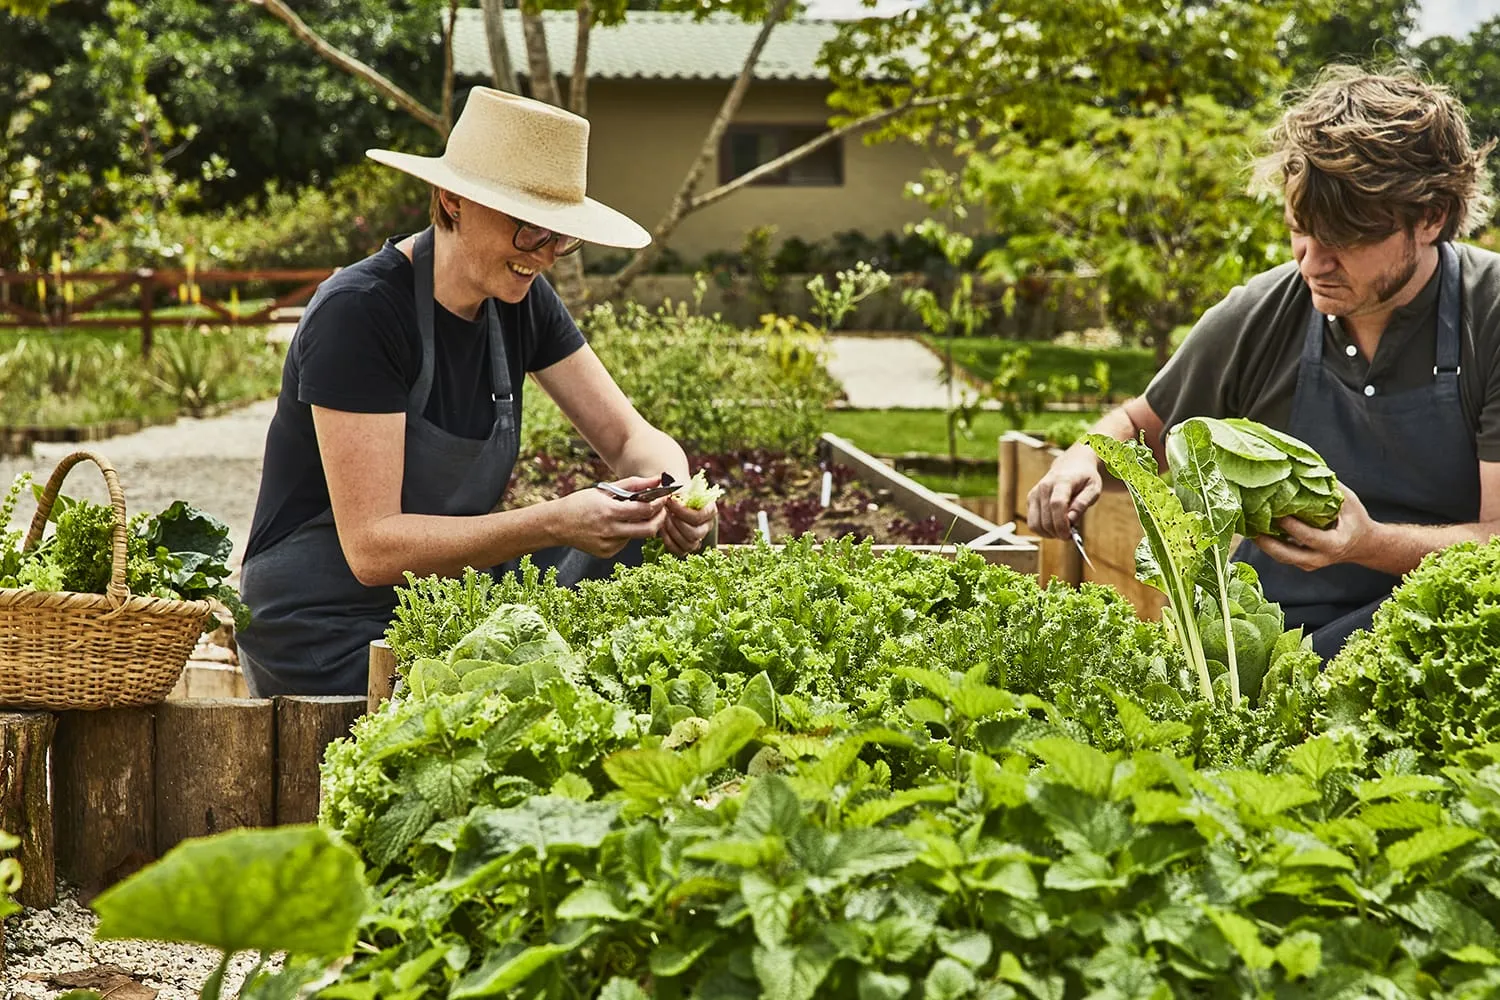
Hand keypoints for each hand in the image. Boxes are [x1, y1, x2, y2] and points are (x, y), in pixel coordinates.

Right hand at [551, 476, 670, 557]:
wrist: (556, 524)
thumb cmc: (581, 503)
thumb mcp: (605, 489)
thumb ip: (634, 484)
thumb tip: (658, 479)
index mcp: (609, 512)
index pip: (645, 511)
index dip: (659, 504)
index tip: (664, 497)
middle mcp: (609, 531)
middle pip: (648, 530)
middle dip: (660, 519)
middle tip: (661, 510)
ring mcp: (608, 545)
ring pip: (637, 536)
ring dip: (640, 525)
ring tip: (629, 515)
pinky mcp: (607, 554)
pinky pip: (625, 542)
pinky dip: (626, 533)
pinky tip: (614, 526)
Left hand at [661, 494, 716, 555]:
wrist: (670, 500)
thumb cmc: (676, 493)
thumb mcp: (678, 487)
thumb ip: (679, 490)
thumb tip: (673, 495)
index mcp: (710, 510)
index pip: (700, 516)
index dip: (682, 511)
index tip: (670, 501)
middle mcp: (707, 526)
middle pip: (696, 534)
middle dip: (676, 523)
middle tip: (666, 512)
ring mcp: (698, 538)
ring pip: (689, 544)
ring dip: (672, 532)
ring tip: (664, 520)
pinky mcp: (686, 547)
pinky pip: (680, 551)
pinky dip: (669, 542)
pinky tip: (663, 530)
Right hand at [1026, 445, 1102, 537]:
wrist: (1070, 465)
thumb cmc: (1084, 478)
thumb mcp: (1093, 488)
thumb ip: (1082, 503)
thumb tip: (1071, 520)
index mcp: (1061, 481)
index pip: (1057, 504)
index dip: (1062, 523)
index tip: (1069, 535)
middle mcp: (1044, 487)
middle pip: (1046, 518)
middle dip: (1058, 532)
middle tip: (1070, 535)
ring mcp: (1034, 493)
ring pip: (1036, 524)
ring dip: (1049, 534)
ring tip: (1062, 530)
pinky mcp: (1030, 500)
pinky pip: (1032, 523)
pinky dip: (1043, 530)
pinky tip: (1054, 527)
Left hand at [1253, 485, 1376, 571]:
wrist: (1361, 545)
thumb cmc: (1354, 519)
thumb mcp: (1349, 502)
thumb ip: (1331, 489)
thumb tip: (1307, 469)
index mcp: (1334, 544)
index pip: (1309, 537)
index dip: (1292, 527)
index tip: (1278, 513)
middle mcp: (1320, 558)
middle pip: (1287, 555)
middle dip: (1268, 542)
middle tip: (1251, 526)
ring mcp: (1309, 563)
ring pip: (1281, 557)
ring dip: (1263, 544)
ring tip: (1247, 527)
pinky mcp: (1300, 563)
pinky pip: (1282, 555)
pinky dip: (1268, 544)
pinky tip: (1255, 529)